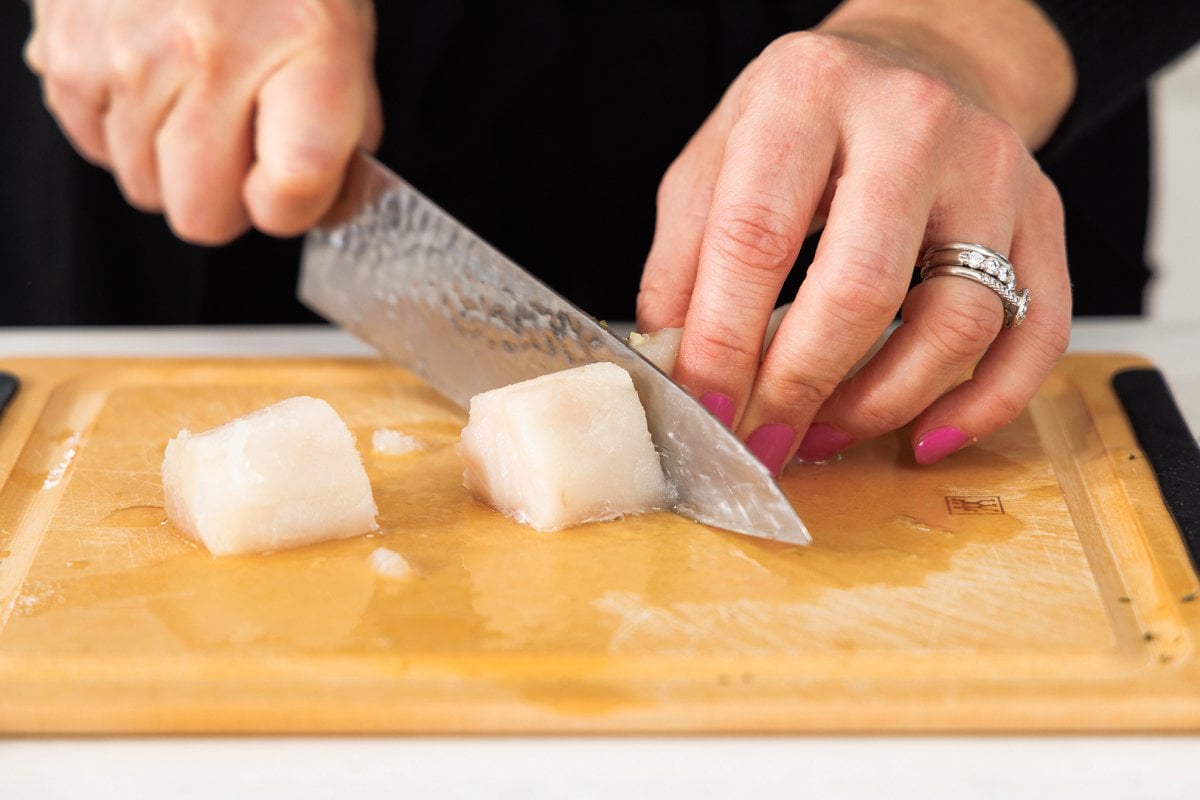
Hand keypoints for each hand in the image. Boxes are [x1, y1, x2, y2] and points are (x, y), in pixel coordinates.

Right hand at [24, 0, 381, 243]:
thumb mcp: (343, 41)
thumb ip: (342, 134)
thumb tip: (324, 207)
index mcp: (300, 50)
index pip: (288, 190)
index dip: (293, 210)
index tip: (291, 187)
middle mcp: (208, 54)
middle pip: (203, 216)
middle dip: (226, 198)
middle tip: (240, 143)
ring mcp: (129, 54)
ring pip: (145, 188)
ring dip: (172, 161)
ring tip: (194, 93)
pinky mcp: (68, 52)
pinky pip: (96, 146)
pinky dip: (124, 128)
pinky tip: (152, 77)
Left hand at [636, 1, 1075, 472]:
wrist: (918, 60)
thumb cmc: (807, 118)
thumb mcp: (717, 158)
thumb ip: (683, 258)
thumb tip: (675, 365)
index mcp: (808, 94)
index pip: (756, 239)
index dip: (723, 343)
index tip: (707, 411)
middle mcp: (912, 123)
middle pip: (861, 289)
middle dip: (800, 388)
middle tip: (763, 443)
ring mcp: (992, 170)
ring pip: (957, 323)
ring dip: (881, 405)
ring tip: (823, 434)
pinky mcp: (1044, 216)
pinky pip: (1034, 334)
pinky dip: (983, 405)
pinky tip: (924, 437)